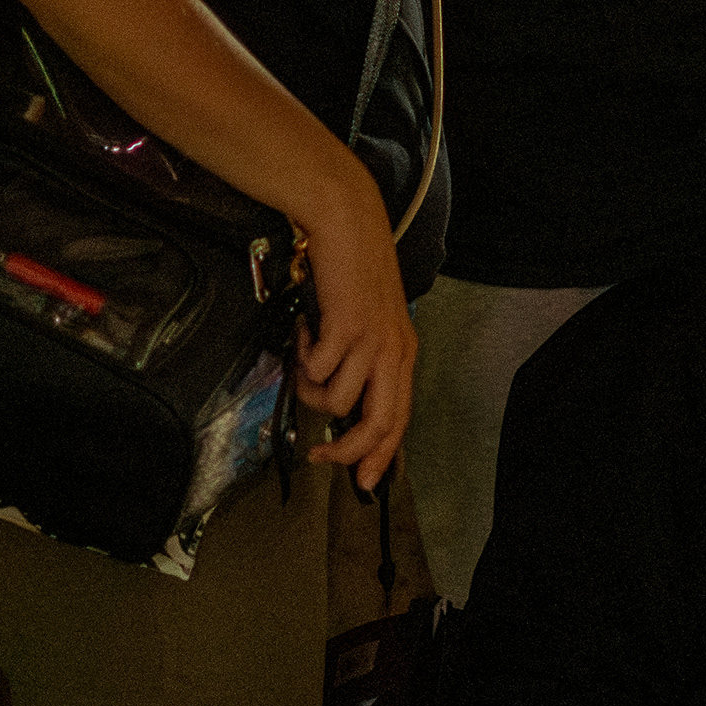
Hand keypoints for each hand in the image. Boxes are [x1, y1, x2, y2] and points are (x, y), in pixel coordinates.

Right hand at [292, 169, 416, 491]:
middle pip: (379, 423)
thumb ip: (362, 359)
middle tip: (321, 458)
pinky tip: (305, 332)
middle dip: (348, 452)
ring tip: (305, 360)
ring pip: (338, 400)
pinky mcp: (347, 326)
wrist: (348, 223)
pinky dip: (303, 357)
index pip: (399, 418)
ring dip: (311, 390)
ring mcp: (372, 339)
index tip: (361, 481)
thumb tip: (339, 401)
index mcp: (403, 354)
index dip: (381, 455)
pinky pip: (318, 369)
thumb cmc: (354, 271)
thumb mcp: (369, 322)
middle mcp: (394, 351)